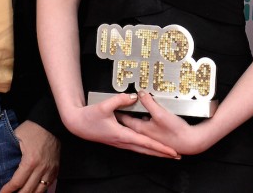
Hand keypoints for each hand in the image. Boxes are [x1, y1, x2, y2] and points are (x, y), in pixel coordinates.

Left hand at [0, 120, 59, 192]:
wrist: (51, 122)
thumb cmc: (33, 129)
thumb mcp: (16, 137)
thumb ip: (9, 151)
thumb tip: (0, 163)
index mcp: (30, 161)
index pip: (17, 182)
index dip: (8, 190)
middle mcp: (41, 168)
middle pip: (28, 190)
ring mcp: (50, 169)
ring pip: (40, 190)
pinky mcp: (56, 168)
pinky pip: (48, 184)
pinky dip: (40, 190)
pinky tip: (33, 190)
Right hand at [63, 93, 178, 157]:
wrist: (76, 124)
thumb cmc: (88, 117)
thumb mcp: (104, 106)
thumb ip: (120, 100)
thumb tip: (134, 96)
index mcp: (122, 135)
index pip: (146, 143)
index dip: (160, 148)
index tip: (172, 151)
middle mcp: (123, 142)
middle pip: (146, 150)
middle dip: (162, 153)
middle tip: (176, 155)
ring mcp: (120, 143)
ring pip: (141, 149)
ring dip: (154, 151)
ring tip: (166, 152)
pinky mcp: (117, 140)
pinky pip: (135, 146)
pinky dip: (145, 147)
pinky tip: (149, 145)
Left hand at [118, 91, 212, 155]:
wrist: (190, 141)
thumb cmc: (175, 131)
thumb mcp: (160, 113)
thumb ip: (148, 102)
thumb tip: (140, 93)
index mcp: (140, 129)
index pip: (124, 118)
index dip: (119, 109)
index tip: (114, 103)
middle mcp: (144, 133)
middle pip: (132, 120)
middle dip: (127, 111)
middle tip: (123, 102)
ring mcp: (152, 134)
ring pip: (141, 121)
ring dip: (139, 113)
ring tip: (138, 103)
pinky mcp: (159, 133)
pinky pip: (150, 123)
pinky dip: (149, 116)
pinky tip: (153, 111)